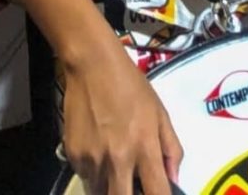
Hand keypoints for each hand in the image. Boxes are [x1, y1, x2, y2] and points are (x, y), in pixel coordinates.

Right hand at [62, 38, 182, 194]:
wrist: (93, 65)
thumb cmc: (131, 86)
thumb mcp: (160, 112)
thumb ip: (171, 148)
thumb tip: (174, 179)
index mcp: (144, 147)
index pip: (157, 193)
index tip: (158, 194)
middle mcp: (118, 159)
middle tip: (132, 184)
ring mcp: (93, 160)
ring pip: (101, 192)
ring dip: (111, 186)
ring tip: (115, 164)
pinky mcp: (73, 155)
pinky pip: (86, 177)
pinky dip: (94, 172)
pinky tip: (98, 150)